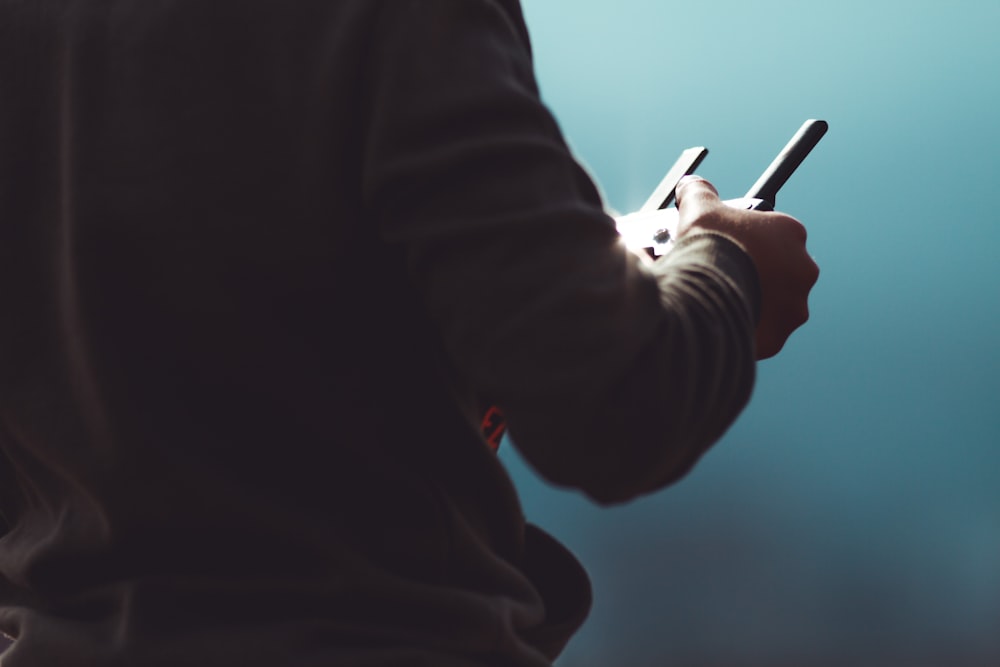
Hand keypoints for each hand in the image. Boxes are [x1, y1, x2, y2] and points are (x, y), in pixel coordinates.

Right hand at [674, 176, 819, 359]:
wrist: (707, 291)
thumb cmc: (709, 245)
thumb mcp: (700, 209)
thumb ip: (698, 193)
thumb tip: (690, 184)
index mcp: (790, 233)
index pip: (775, 235)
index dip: (748, 241)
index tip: (728, 247)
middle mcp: (802, 269)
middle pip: (779, 272)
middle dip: (755, 275)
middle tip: (724, 276)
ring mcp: (794, 306)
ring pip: (773, 306)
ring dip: (754, 304)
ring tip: (721, 303)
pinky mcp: (778, 336)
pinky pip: (762, 333)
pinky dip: (745, 331)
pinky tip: (723, 324)